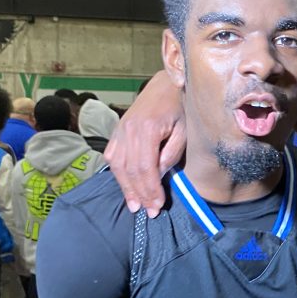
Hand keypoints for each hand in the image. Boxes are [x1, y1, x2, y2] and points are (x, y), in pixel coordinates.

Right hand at [105, 71, 186, 216]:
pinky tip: (126, 188)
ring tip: (135, 206)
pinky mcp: (117, 131)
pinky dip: (118, 174)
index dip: (151, 190)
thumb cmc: (180, 107)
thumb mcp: (184, 130)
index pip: (146, 168)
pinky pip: (112, 156)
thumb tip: (159, 175)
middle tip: (149, 212)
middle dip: (140, 194)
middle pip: (130, 170)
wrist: (165, 84)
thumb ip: (172, 153)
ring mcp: (120, 129)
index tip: (158, 206)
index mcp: (148, 129)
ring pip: (118, 165)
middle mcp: (129, 129)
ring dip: (126, 188)